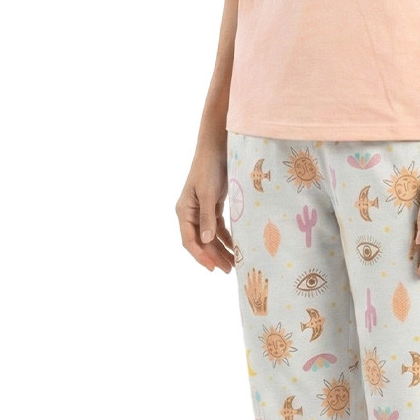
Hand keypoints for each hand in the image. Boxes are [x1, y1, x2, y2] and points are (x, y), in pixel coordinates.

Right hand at [175, 146, 236, 272]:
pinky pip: (217, 227)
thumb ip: (207, 218)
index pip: (189, 240)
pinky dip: (225, 237)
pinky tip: (234, 246)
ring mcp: (201, 210)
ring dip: (221, 249)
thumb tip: (206, 241)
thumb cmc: (209, 169)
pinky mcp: (212, 206)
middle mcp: (190, 213)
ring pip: (210, 236)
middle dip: (213, 256)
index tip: (213, 268)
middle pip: (201, 241)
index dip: (200, 256)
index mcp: (184, 211)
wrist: (217, 149)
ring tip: (233, 264)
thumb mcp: (207, 194)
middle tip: (228, 270)